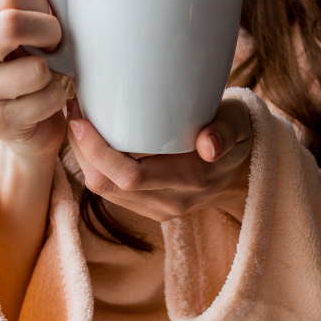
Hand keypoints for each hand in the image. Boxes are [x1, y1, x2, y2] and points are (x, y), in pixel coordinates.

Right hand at [0, 0, 67, 164]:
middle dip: (49, 32)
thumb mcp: (25, 21)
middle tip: (55, 43)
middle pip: (12, 25)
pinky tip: (44, 100)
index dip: (41, 4)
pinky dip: (57, 98)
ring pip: (35, 69)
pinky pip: (46, 100)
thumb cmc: (24, 62)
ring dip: (54, 71)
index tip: (48, 19)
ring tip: (46, 75)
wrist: (24, 124)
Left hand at [66, 97, 252, 222]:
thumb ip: (225, 129)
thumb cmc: (237, 133)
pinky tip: (92, 140)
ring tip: (79, 121)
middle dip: (82, 151)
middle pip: (108, 185)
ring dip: (84, 158)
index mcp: (192, 179)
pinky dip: (96, 166)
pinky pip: (111, 192)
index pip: (131, 176)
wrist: (245, 171)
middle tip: (74, 112)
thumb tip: (208, 145)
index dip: (98, 151)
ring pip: (104, 191)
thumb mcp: (238, 122)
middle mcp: (172, 201)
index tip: (81, 119)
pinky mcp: (149, 208)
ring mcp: (159, 209)